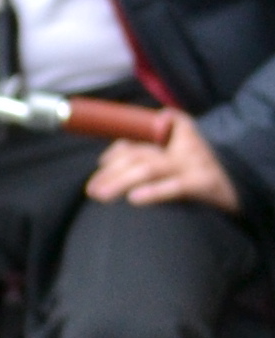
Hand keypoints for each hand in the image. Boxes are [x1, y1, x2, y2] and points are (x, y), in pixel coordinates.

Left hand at [85, 109, 238, 212]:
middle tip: (91, 189)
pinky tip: (134, 199)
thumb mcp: (182, 155)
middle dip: (112, 171)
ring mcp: (192, 165)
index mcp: (176, 138)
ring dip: (121, 181)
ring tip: (100, 194)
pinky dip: (155, 192)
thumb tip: (112, 155)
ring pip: (150, 168)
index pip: (139, 140)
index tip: (101, 166)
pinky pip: (176, 187)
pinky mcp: (203, 184)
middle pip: (139, 155)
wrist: (245, 185)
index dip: (117, 152)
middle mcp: (182, 148)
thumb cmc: (205, 172)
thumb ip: (151, 149)